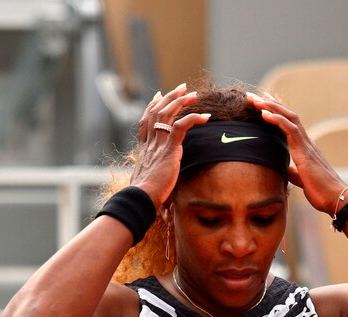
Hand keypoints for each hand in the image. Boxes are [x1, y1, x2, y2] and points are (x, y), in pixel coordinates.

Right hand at [131, 84, 209, 206]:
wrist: (141, 197)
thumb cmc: (144, 195)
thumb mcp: (146, 180)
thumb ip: (152, 173)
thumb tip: (154, 182)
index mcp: (144, 148)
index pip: (146, 120)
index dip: (152, 106)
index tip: (158, 95)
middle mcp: (150, 142)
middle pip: (158, 111)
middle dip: (170, 97)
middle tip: (182, 88)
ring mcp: (159, 144)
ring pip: (168, 113)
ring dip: (181, 101)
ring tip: (193, 95)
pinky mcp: (169, 149)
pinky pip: (181, 126)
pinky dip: (194, 118)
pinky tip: (205, 116)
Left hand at [247, 92, 345, 215]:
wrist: (335, 198)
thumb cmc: (321, 191)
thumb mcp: (301, 179)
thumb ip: (293, 171)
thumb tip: (285, 169)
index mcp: (304, 148)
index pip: (288, 124)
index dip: (275, 112)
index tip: (261, 104)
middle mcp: (306, 142)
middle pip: (287, 115)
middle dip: (269, 104)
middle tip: (252, 96)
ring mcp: (306, 145)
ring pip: (288, 117)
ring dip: (270, 107)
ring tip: (255, 100)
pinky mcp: (305, 152)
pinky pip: (290, 129)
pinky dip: (276, 119)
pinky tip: (264, 114)